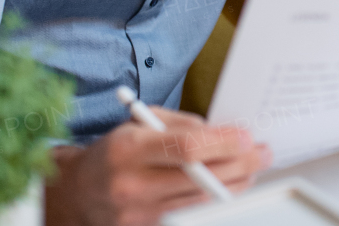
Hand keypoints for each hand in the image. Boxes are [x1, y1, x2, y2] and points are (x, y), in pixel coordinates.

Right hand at [44, 105, 270, 225]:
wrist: (76, 194)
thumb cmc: (113, 153)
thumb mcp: (137, 125)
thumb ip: (178, 126)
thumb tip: (220, 133)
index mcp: (128, 148)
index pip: (186, 147)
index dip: (222, 142)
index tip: (246, 136)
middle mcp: (133, 183)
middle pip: (200, 177)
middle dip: (239, 164)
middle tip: (263, 153)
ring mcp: (139, 213)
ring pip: (201, 200)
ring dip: (234, 183)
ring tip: (253, 168)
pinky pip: (190, 213)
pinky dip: (214, 199)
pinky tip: (230, 186)